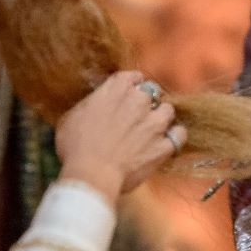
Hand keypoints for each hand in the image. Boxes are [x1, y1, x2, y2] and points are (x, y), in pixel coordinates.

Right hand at [56, 71, 181, 197]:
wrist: (92, 174)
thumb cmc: (75, 147)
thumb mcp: (72, 117)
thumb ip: (89, 105)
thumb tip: (94, 105)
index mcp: (116, 89)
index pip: (133, 77)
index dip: (132, 86)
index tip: (128, 96)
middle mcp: (139, 100)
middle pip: (152, 93)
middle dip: (146, 103)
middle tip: (137, 117)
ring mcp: (154, 122)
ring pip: (168, 111)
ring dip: (161, 118)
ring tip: (153, 130)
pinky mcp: (164, 145)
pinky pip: (179, 135)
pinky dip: (174, 138)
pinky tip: (166, 143)